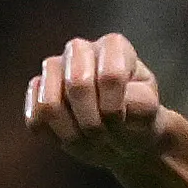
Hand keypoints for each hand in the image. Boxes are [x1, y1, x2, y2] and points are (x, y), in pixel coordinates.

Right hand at [25, 34, 167, 171]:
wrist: (122, 133)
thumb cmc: (138, 117)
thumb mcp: (152, 113)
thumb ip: (142, 104)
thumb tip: (123, 101)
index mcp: (114, 47)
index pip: (110, 76)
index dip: (115, 109)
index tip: (124, 122)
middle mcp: (79, 49)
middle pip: (77, 85)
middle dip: (93, 122)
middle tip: (105, 136)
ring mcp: (53, 68)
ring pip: (49, 103)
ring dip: (72, 134)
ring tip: (89, 140)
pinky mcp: (36, 91)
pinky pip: (34, 118)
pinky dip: (54, 136)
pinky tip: (71, 136)